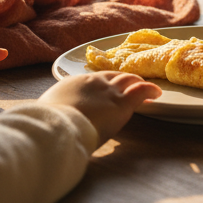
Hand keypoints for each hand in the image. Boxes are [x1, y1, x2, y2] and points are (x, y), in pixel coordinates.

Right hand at [39, 71, 161, 145]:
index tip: (104, 90)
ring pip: (128, 79)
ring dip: (137, 82)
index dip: (102, 84)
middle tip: (128, 85)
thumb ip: (53, 112)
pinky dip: (150, 89)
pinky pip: (141, 90)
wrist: (57, 127)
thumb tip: (48, 121)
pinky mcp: (122, 102)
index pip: (92, 80)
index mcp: (73, 83)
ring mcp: (109, 91)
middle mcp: (93, 82)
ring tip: (145, 86)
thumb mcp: (46, 112)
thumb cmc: (48, 125)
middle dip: (121, 79)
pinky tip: (156, 93)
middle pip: (112, 76)